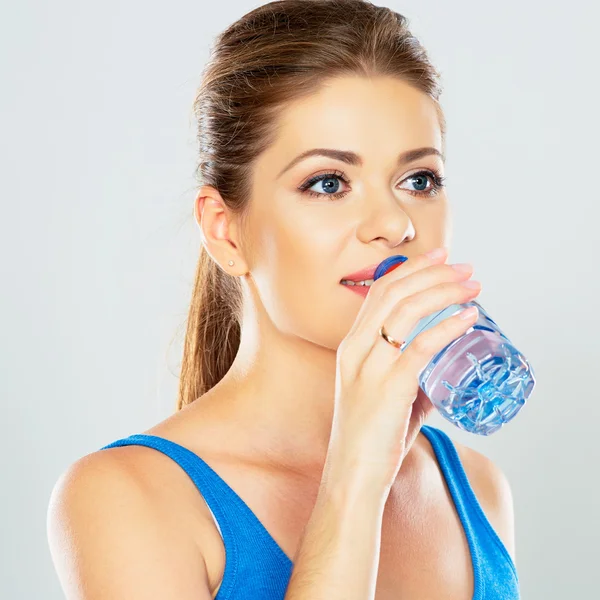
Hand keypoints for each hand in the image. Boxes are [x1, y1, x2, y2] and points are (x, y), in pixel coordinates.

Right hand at [325, 248, 480, 492]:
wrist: (352, 474)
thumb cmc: (371, 436)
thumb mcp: (387, 393)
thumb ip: (412, 371)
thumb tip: (442, 357)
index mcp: (351, 346)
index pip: (378, 292)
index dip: (410, 269)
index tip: (439, 257)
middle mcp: (355, 349)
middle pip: (393, 293)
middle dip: (432, 272)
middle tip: (464, 267)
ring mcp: (369, 367)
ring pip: (406, 311)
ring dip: (444, 291)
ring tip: (472, 286)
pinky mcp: (387, 388)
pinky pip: (420, 346)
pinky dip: (447, 326)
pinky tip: (468, 318)